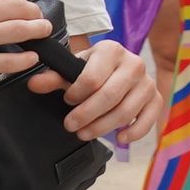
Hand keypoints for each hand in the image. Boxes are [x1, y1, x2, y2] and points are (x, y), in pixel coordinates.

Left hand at [47, 36, 163, 144]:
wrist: (116, 68)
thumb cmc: (93, 70)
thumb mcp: (73, 70)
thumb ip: (53, 77)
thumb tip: (34, 84)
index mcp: (111, 50)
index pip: (91, 79)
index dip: (75, 95)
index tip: (67, 101)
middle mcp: (134, 63)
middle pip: (109, 96)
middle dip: (86, 115)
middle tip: (70, 125)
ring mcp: (147, 82)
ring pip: (125, 111)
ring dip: (102, 128)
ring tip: (85, 133)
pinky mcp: (155, 98)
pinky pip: (148, 120)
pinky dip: (133, 132)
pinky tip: (119, 138)